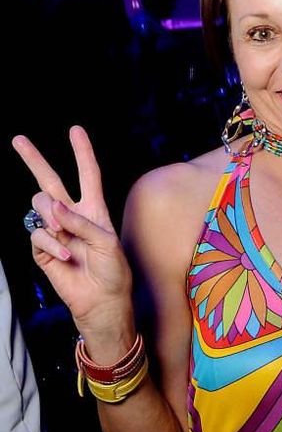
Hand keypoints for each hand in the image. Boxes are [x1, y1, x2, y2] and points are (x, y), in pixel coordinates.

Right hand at [12, 126, 133, 343]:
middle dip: (33, 159)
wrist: (102, 302)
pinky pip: (37, 234)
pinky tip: (64, 256)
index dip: (81, 152)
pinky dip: (51, 243)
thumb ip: (81, 222)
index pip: (87, 174)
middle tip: (18, 139)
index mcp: (94, 210)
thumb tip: (53, 206)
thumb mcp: (107, 242)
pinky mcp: (42, 249)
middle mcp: (72, 216)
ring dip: (51, 217)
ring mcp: (55, 231)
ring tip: (65, 237)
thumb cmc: (113, 272)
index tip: (75, 130)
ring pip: (40, 206)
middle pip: (50, 180)